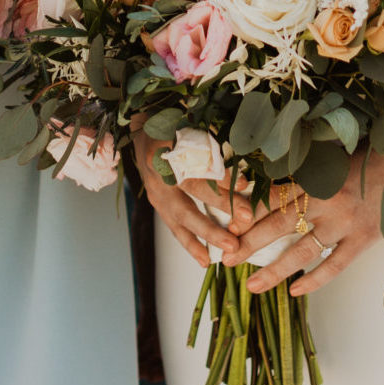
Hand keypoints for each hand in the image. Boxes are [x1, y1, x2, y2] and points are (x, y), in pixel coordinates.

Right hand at [129, 129, 251, 266]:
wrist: (140, 131)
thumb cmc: (171, 125)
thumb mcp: (189, 127)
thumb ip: (211, 147)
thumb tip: (241, 175)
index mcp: (168, 149)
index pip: (196, 165)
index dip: (221, 175)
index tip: (243, 185)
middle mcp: (159, 173)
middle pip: (190, 195)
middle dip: (217, 211)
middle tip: (243, 225)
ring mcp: (155, 191)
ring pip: (181, 218)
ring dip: (206, 236)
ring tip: (229, 250)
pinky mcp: (157, 203)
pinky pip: (175, 226)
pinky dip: (190, 243)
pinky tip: (204, 259)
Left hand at [229, 154, 383, 298]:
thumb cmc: (364, 157)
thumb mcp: (328, 157)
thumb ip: (301, 170)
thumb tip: (267, 182)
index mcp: (315, 176)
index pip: (273, 197)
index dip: (248, 212)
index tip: (227, 226)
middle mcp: (327, 201)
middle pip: (280, 225)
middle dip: (250, 243)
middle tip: (227, 259)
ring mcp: (345, 223)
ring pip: (303, 251)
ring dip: (275, 270)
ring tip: (253, 287)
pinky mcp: (363, 240)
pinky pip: (335, 265)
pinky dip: (315, 279)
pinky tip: (296, 290)